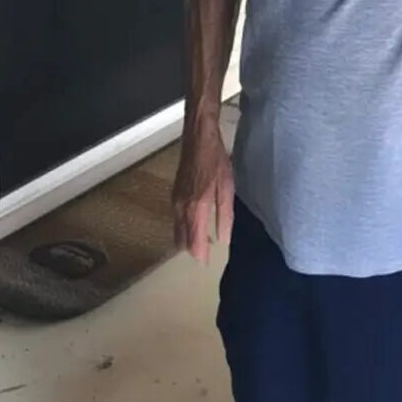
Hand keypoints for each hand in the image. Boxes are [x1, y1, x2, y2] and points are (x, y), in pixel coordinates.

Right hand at [171, 119, 233, 263]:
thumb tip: (223, 239)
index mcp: (195, 208)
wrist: (198, 138)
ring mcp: (175, 201)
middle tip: (206, 255)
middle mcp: (180, 208)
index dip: (200, 255)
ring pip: (177, 230)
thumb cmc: (216, 160)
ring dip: (187, 239)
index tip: (207, 264)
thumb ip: (224, 215)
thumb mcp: (226, 188)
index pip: (193, 242)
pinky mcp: (174, 194)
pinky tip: (194, 225)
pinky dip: (183, 227)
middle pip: (182, 239)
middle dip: (192, 250)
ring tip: (202, 243)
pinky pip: (176, 219)